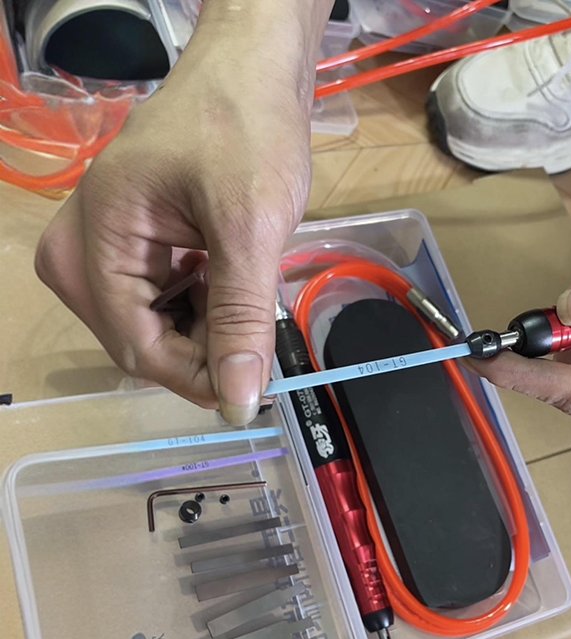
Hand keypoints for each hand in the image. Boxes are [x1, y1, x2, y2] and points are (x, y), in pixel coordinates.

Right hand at [34, 3, 329, 424]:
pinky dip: (202, 308)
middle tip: (259, 335)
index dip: (197, 378)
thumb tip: (237, 402)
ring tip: (248, 297)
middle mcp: (79, 252)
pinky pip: (159, 304)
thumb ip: (241, 317)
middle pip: (141, 342)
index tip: (254, 389)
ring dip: (206, 330)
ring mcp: (99, 250)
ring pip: (153, 328)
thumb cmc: (248, 130)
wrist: (248, 71)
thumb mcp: (250, 227)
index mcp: (94, 239)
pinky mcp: (127, 248)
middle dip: (203, 352)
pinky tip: (231, 285)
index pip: (137, 347)